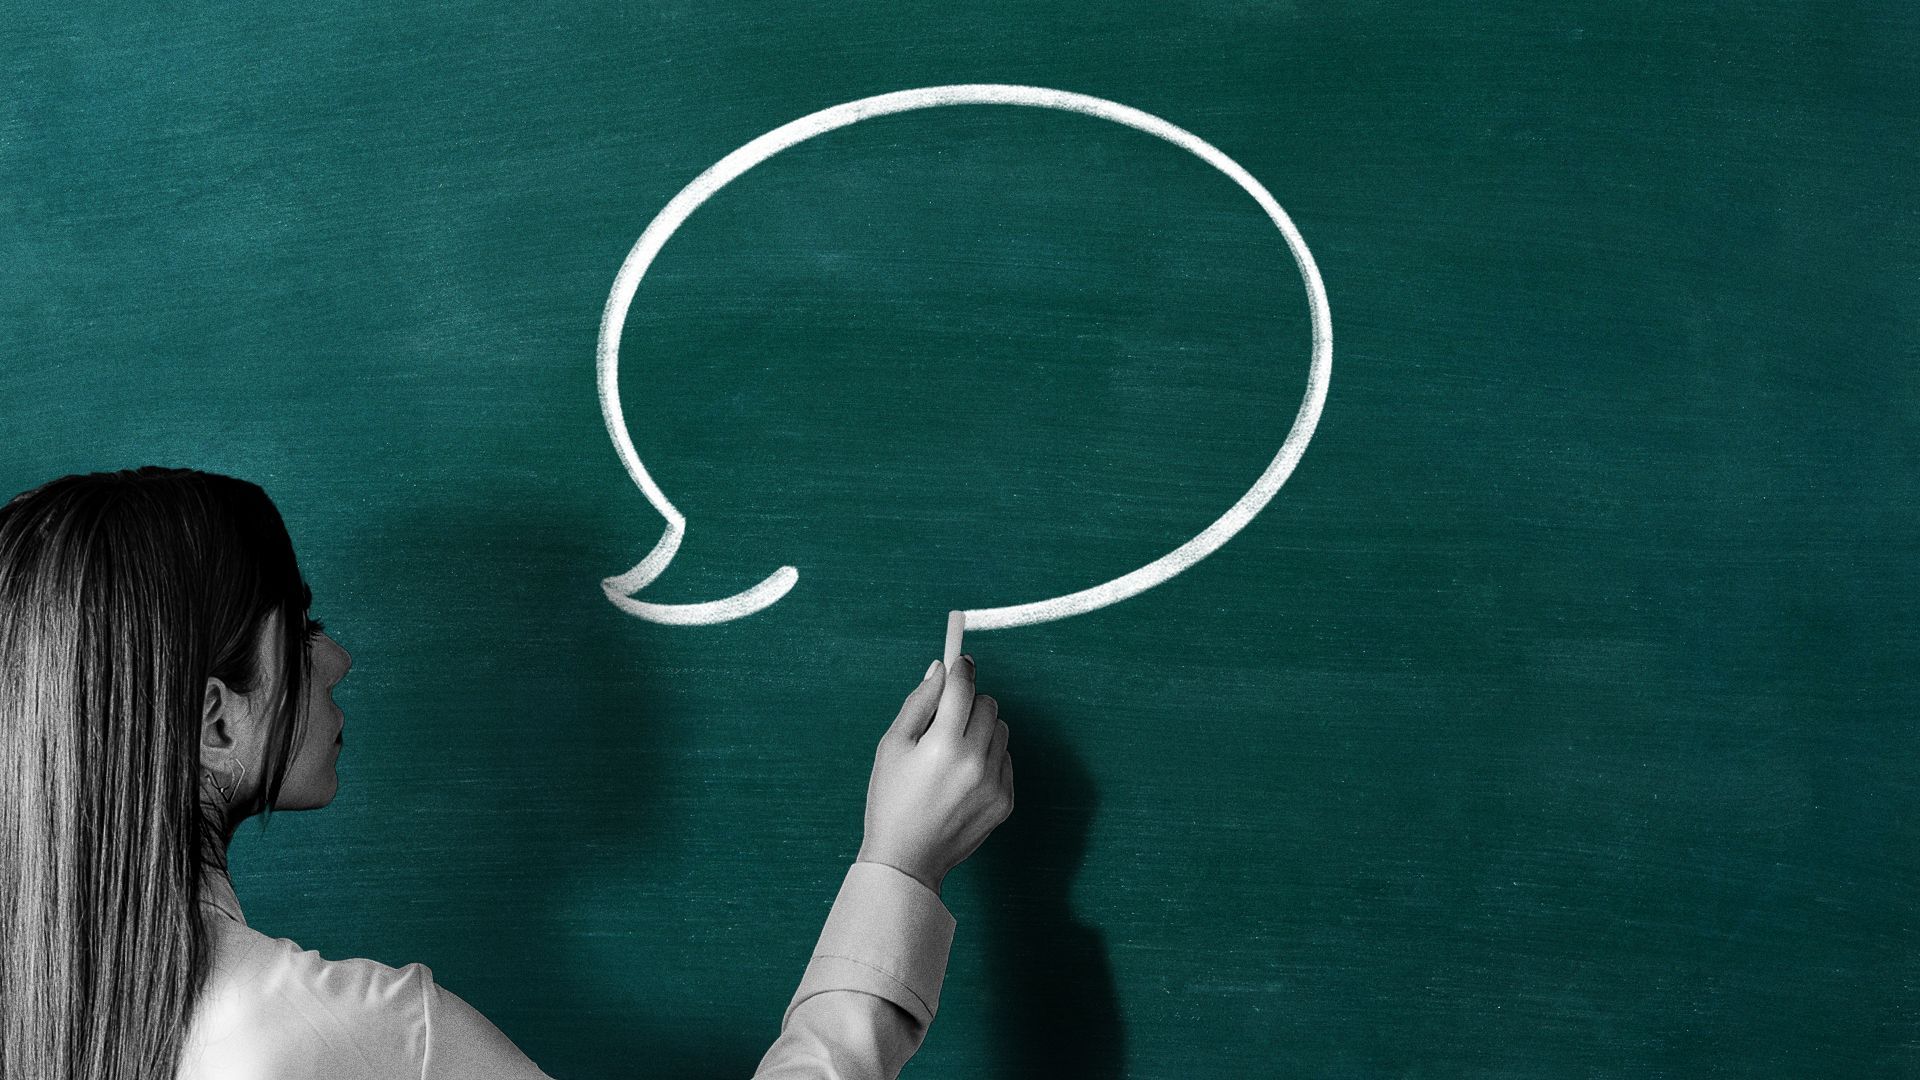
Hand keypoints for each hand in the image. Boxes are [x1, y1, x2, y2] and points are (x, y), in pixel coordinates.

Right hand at [856, 655, 1013, 896]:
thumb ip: (918, 703)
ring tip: (953, 752)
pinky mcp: (1005, 801)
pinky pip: (1005, 759)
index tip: (959, 662)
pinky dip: (988, 758)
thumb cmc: (891, 800)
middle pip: (988, 705)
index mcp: (943, 745)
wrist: (907, 859)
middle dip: (969, 703)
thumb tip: (940, 669)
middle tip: (946, 719)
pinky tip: (963, 777)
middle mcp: (974, 762)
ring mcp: (994, 783)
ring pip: (1000, 730)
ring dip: (980, 729)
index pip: (963, 688)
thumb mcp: (892, 746)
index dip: (961, 670)